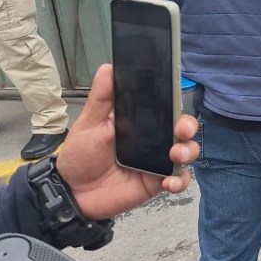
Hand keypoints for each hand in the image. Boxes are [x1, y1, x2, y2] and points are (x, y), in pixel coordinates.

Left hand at [55, 64, 199, 220]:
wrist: (72, 192)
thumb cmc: (81, 155)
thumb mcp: (89, 125)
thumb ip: (101, 99)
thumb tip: (108, 67)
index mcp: (141, 123)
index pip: (166, 109)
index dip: (176, 104)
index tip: (177, 102)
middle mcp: (155, 140)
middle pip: (183, 129)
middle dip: (188, 127)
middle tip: (181, 130)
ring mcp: (158, 162)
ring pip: (187, 152)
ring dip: (187, 151)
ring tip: (175, 156)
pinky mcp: (158, 183)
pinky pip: (179, 181)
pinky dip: (180, 181)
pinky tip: (168, 182)